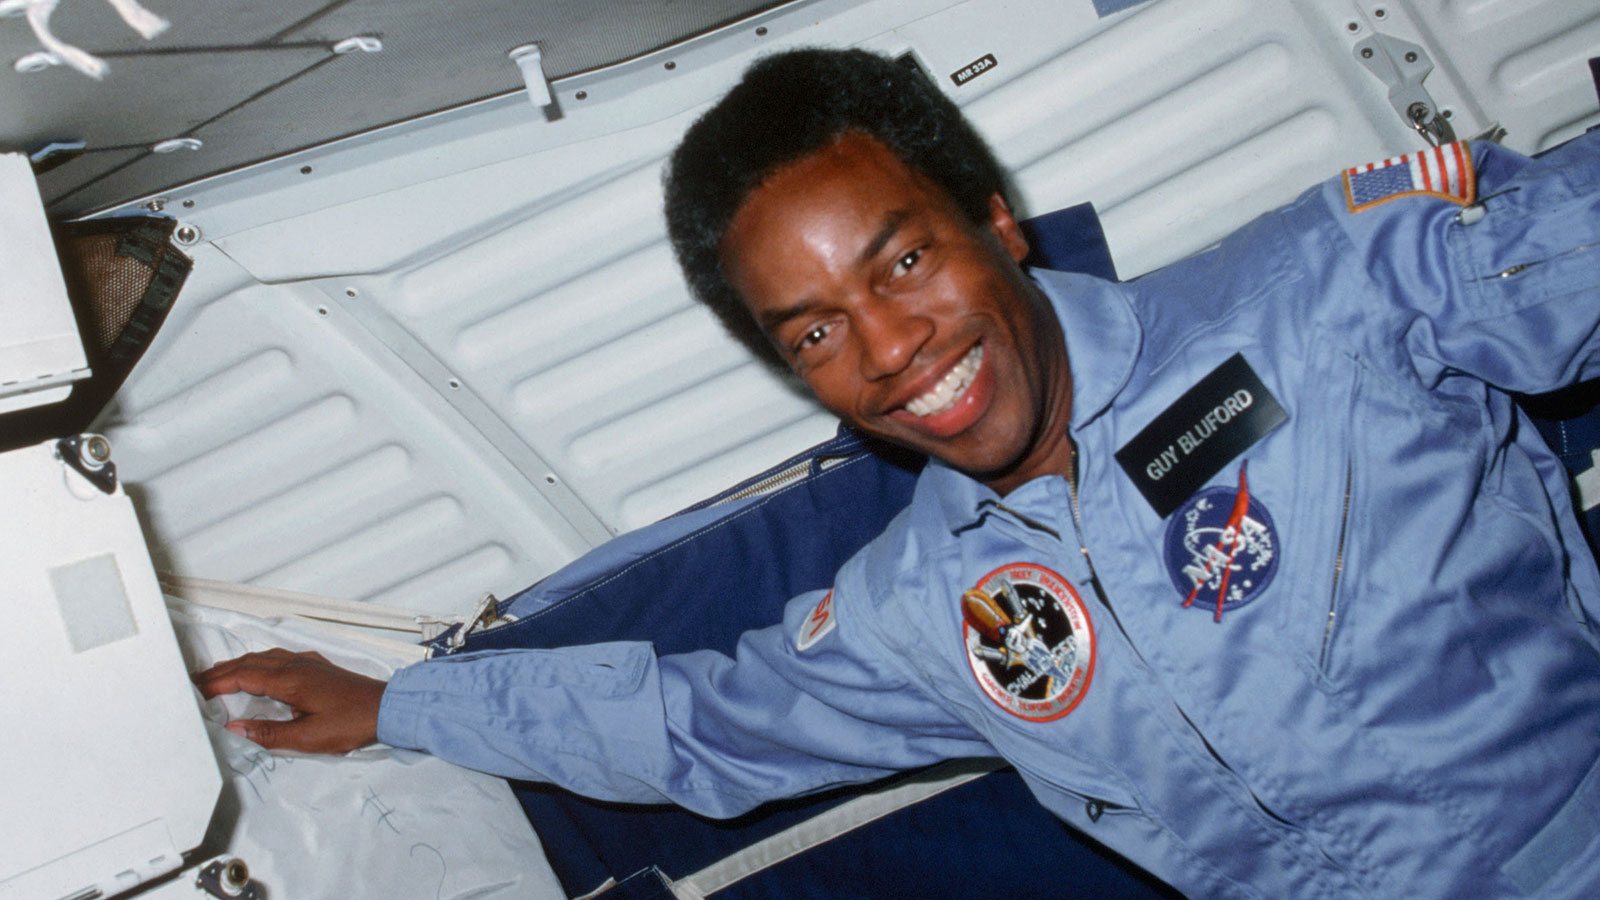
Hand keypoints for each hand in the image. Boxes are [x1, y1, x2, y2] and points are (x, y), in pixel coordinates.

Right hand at [192, 648, 386, 752]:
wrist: (386, 708)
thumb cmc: (351, 723)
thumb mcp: (307, 738)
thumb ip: (268, 734)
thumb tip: (234, 728)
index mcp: (290, 680)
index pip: (243, 677)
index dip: (217, 683)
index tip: (196, 691)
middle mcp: (296, 665)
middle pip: (249, 663)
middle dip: (221, 671)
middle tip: (197, 681)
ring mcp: (308, 663)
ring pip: (263, 658)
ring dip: (238, 665)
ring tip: (219, 676)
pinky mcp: (317, 666)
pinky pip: (278, 658)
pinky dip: (258, 663)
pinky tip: (257, 671)